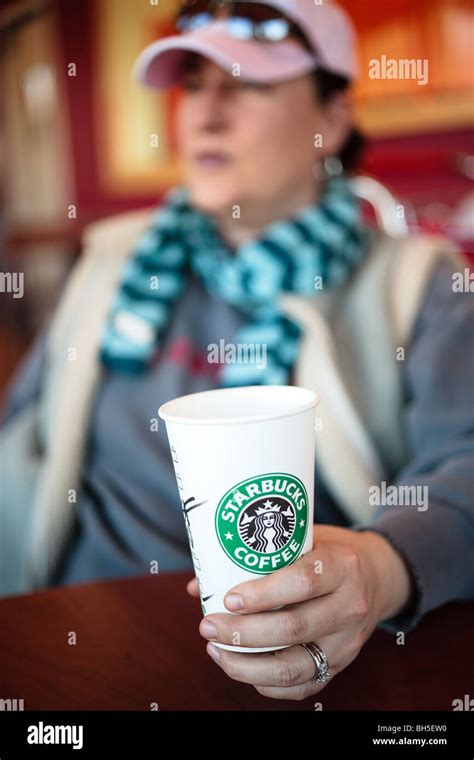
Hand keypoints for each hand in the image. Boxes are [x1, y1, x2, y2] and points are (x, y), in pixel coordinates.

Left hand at [186, 525, 412, 700]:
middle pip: (294, 628)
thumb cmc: (326, 552)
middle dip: (243, 633)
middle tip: (208, 627)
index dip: (263, 594)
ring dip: (247, 665)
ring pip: (295, 666)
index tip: (228, 599)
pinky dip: (265, 684)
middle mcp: (350, 605)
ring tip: (215, 651)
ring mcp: (348, 641)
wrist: (377, 576)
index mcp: (342, 566)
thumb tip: (199, 586)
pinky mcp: (342, 665)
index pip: (303, 582)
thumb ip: (257, 557)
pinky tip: (240, 667)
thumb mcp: (303, 539)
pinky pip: (303, 686)